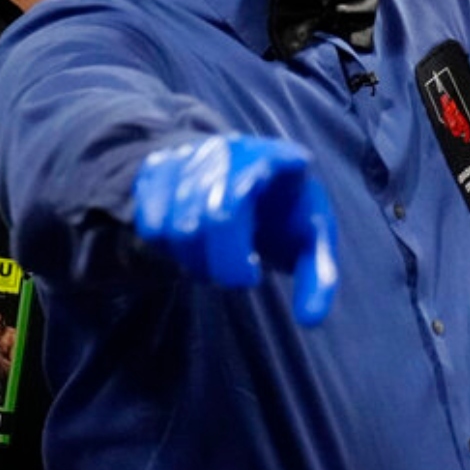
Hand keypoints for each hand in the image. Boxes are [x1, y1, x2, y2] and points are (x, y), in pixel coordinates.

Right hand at [132, 134, 338, 325]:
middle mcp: (231, 150)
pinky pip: (149, 224)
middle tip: (242, 280)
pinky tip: (192, 248)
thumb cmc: (285, 217)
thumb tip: (312, 319)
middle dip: (223, 264)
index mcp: (278, 159)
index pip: (246, 192)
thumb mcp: (312, 242)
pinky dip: (168, 250)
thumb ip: (319, 277)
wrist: (248, 182)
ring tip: (219, 262)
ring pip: (175, 226)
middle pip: (209, 218)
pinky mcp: (158, 170)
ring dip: (195, 261)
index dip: (240, 242)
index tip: (254, 271)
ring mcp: (190, 156)